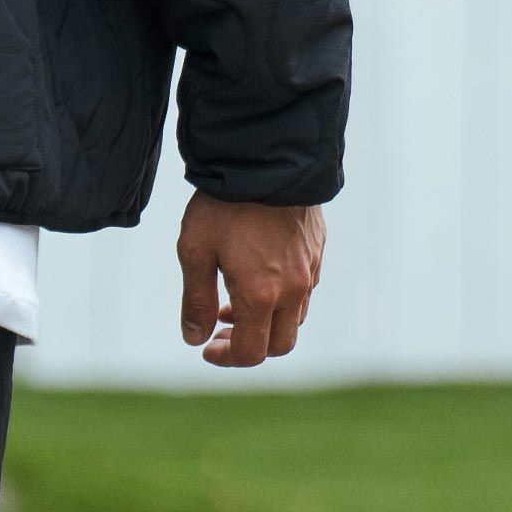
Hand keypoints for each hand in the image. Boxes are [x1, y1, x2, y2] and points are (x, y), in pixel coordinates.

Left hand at [177, 193, 326, 368]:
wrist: (269, 153)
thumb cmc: (225, 203)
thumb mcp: (195, 251)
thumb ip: (195, 301)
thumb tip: (194, 339)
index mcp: (261, 295)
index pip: (250, 353)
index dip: (226, 358)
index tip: (207, 348)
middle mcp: (292, 288)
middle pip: (279, 345)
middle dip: (249, 347)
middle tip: (220, 334)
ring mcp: (309, 269)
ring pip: (294, 319)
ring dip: (265, 323)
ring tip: (234, 303)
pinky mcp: (317, 250)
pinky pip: (305, 290)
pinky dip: (281, 299)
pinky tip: (259, 279)